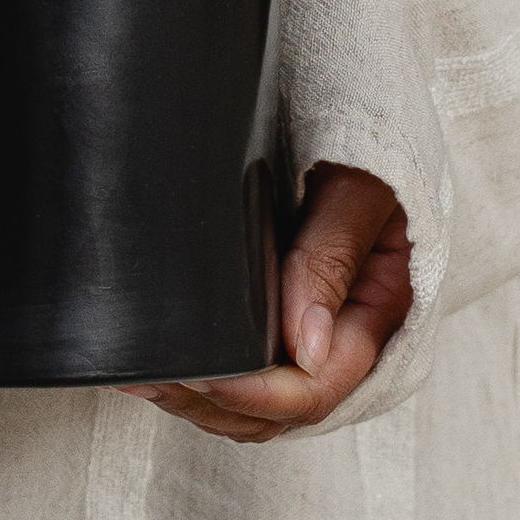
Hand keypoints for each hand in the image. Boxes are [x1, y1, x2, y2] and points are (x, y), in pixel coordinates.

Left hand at [121, 163, 412, 442]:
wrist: (364, 108)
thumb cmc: (367, 143)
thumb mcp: (358, 188)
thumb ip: (331, 257)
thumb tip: (305, 348)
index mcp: (377, 311)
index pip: (314, 388)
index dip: (250, 390)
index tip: (195, 372)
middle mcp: (346, 334)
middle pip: (280, 411)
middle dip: (213, 404)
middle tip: (149, 377)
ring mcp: (316, 330)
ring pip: (259, 406)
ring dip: (202, 402)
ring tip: (143, 376)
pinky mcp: (285, 315)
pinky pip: (249, 375)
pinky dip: (207, 383)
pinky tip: (167, 361)